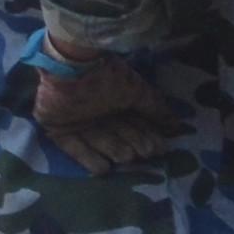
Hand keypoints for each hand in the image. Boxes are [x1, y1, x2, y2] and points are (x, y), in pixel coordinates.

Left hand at [27, 49, 184, 173]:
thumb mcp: (137, 91)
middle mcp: (96, 112)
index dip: (146, 136)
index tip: (160, 148)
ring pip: (99, 141)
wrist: (73, 65)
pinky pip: (72, 147)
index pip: (133, 124)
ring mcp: (76, 120)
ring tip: (128, 157)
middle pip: (117, 134)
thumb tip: (177, 126)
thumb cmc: (108, 76)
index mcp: (114, 101)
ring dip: (114, 150)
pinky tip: (104, 169)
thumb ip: (155, 108)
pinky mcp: (57, 127)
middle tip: (145, 154)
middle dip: (132, 144)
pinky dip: (87, 157)